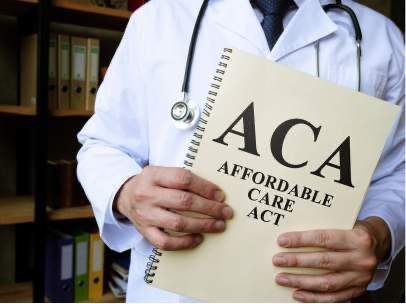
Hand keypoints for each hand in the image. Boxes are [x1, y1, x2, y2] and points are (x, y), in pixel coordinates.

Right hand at [114, 166, 232, 250]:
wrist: (125, 196)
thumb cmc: (152, 183)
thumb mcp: (161, 172)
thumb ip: (181, 178)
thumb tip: (214, 192)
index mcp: (153, 175)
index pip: (183, 179)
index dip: (205, 187)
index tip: (221, 195)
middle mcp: (147, 194)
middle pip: (184, 202)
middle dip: (210, 208)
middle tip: (226, 212)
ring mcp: (145, 214)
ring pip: (178, 223)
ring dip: (203, 225)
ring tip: (219, 225)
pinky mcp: (144, 231)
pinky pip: (165, 242)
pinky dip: (184, 242)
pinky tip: (199, 238)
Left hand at [273, 217, 390, 301]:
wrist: (379, 242)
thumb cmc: (354, 229)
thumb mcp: (344, 222)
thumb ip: (323, 227)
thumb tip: (291, 235)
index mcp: (357, 238)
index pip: (324, 238)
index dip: (301, 240)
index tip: (282, 241)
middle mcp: (361, 259)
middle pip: (323, 261)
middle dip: (297, 261)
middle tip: (277, 260)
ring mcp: (361, 277)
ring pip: (326, 282)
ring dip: (301, 281)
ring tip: (281, 278)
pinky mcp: (358, 290)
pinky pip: (333, 297)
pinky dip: (313, 297)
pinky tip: (297, 293)